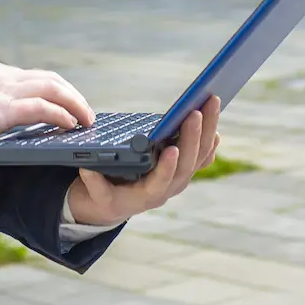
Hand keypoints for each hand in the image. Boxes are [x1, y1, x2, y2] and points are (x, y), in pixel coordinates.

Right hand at [0, 55, 94, 144]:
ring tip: (85, 118)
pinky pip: (41, 107)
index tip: (60, 101)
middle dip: (69, 93)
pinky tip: (70, 125)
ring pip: (52, 87)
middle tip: (82, 110)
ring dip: (74, 103)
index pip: (27, 76)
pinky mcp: (0, 108)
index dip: (48, 88)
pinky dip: (61, 114)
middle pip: (47, 78)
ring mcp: (1, 89)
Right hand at [65, 96, 220, 227]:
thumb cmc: (106, 193)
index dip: (167, 167)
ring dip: (208, 130)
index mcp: (147, 195)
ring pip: (200, 156)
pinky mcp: (185, 168)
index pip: (161, 182)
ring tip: (211, 103)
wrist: (118, 202)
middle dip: (193, 137)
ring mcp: (180, 177)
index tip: (171, 150)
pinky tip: (215, 124)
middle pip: (188, 164)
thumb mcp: (95, 193)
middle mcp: (169, 187)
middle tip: (195, 112)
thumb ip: (94, 184)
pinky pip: (203, 156)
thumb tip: (88, 170)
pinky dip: (211, 141)